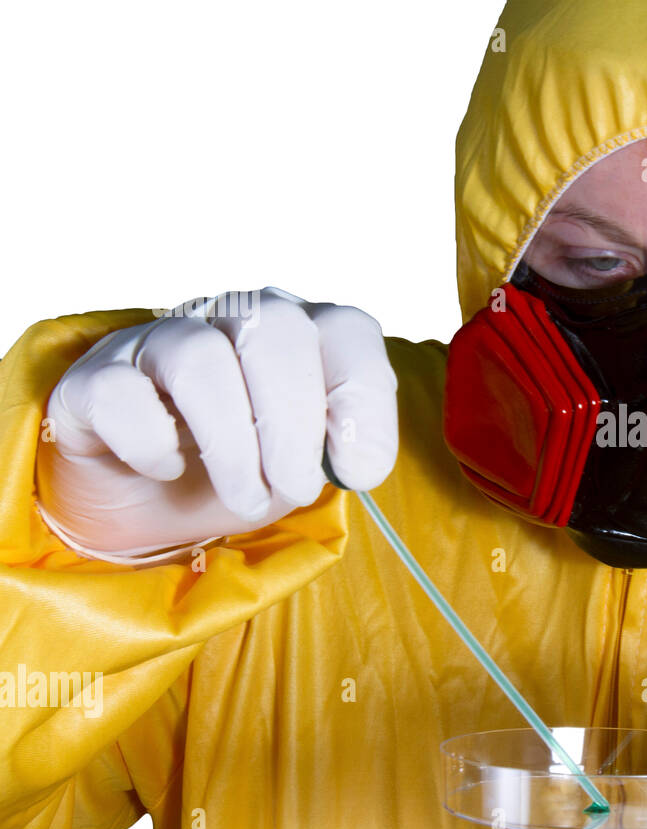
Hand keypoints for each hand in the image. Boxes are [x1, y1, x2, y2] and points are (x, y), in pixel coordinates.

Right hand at [35, 287, 398, 558]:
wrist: (147, 505)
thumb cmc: (240, 471)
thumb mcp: (303, 466)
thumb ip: (335, 449)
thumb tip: (358, 458)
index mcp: (298, 334)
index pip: (346, 328)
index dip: (363, 394)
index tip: (361, 467)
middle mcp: (232, 320)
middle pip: (276, 329)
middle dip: (294, 422)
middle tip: (297, 490)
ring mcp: (161, 341)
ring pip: (199, 355)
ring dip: (232, 443)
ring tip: (246, 499)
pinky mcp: (96, 378)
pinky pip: (121, 392)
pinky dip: (151, 442)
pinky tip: (167, 469)